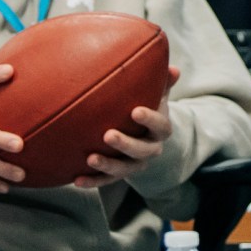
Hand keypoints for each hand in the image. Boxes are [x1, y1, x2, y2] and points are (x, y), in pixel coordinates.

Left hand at [74, 67, 182, 188]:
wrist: (143, 135)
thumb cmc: (147, 107)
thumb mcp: (157, 95)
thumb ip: (163, 83)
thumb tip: (174, 69)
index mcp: (160, 130)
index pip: (160, 126)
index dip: (150, 120)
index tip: (135, 111)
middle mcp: (150, 149)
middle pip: (142, 151)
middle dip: (126, 144)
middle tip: (108, 135)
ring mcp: (134, 164)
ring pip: (124, 169)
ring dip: (107, 165)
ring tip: (90, 158)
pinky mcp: (119, 175)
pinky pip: (106, 181)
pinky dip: (92, 181)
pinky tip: (76, 179)